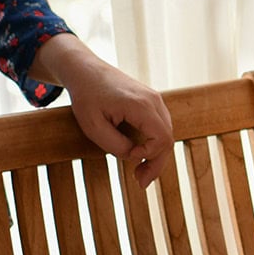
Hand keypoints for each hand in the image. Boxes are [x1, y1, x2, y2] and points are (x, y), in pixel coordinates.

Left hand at [34, 35, 174, 186]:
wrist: (86, 71)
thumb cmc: (86, 97)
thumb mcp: (93, 127)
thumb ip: (115, 146)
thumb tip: (132, 156)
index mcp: (141, 106)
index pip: (162, 139)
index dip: (150, 156)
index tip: (129, 158)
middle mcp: (154, 101)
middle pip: (168, 138)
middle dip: (156, 163)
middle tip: (140, 182)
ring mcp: (155, 99)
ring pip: (166, 134)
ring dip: (156, 155)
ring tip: (140, 173)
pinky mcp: (151, 102)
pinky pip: (160, 127)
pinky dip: (153, 144)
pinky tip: (140, 155)